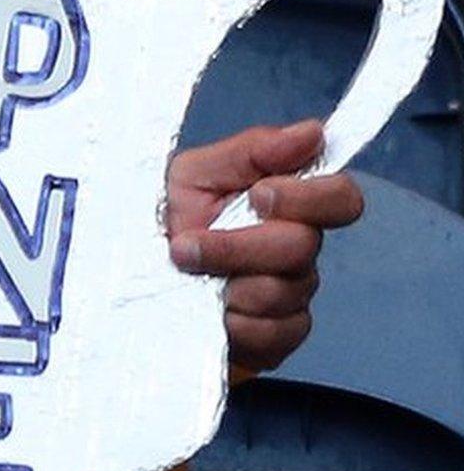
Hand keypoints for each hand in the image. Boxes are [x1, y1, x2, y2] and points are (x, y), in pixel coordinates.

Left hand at [166, 121, 363, 371]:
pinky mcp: (275, 339)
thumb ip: (251, 151)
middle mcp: (298, 250)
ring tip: (185, 276)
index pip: (341, 198)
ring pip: (281, 292)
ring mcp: (290, 297)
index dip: (310, 198)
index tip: (259, 195)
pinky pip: (272, 334)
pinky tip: (205, 312)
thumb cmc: (166, 221)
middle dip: (237, 245)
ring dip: (223, 282)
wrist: (130, 283)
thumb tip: (313, 131)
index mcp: (288, 205)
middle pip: (302, 247)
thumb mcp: (193, 174)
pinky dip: (231, 322)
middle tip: (186, 244)